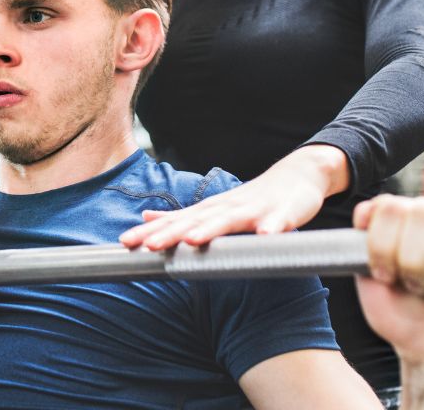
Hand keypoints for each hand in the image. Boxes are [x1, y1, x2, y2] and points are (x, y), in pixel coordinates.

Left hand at [119, 145, 345, 249]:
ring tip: (191, 240)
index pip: (175, 222)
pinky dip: (270, 229)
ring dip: (210, 230)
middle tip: (147, 246)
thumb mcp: (213, 207)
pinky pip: (277, 222)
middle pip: (195, 221)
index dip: (151, 232)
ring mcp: (254, 210)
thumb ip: (181, 216)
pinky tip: (265, 236)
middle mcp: (226, 208)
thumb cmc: (251, 199)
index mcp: (210, 210)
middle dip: (170, 234)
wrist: (298, 176)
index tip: (125, 242)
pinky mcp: (282, 213)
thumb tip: (146, 217)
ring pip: (229, 220)